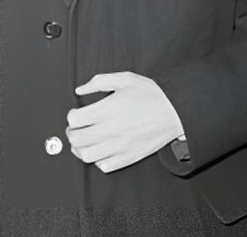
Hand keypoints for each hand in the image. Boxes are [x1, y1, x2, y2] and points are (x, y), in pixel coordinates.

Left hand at [66, 72, 184, 172]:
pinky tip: (101, 150)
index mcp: (107, 110)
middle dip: (71, 133)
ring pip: (87, 156)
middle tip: (75, 128)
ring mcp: (120, 146)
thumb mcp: (125, 79)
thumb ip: (99, 82)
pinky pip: (104, 166)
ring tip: (84, 141)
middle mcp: (111, 130)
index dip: (71, 116)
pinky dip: (97, 160)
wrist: (176, 112)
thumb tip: (80, 90)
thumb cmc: (152, 95)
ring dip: (80, 148)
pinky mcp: (129, 157)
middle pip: (77, 139)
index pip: (75, 120)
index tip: (76, 113)